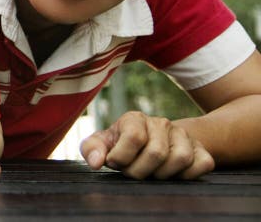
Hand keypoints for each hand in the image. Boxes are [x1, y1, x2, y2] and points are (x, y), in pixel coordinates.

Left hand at [80, 111, 214, 179]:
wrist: (150, 143)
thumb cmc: (120, 146)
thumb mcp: (101, 144)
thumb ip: (92, 149)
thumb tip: (96, 162)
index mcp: (134, 119)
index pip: (134, 137)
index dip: (122, 157)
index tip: (114, 163)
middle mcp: (161, 123)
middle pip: (157, 152)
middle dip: (140, 171)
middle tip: (133, 172)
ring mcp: (182, 135)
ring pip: (181, 158)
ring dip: (163, 174)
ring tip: (151, 173)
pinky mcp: (200, 149)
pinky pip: (202, 164)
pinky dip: (187, 175)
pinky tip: (172, 174)